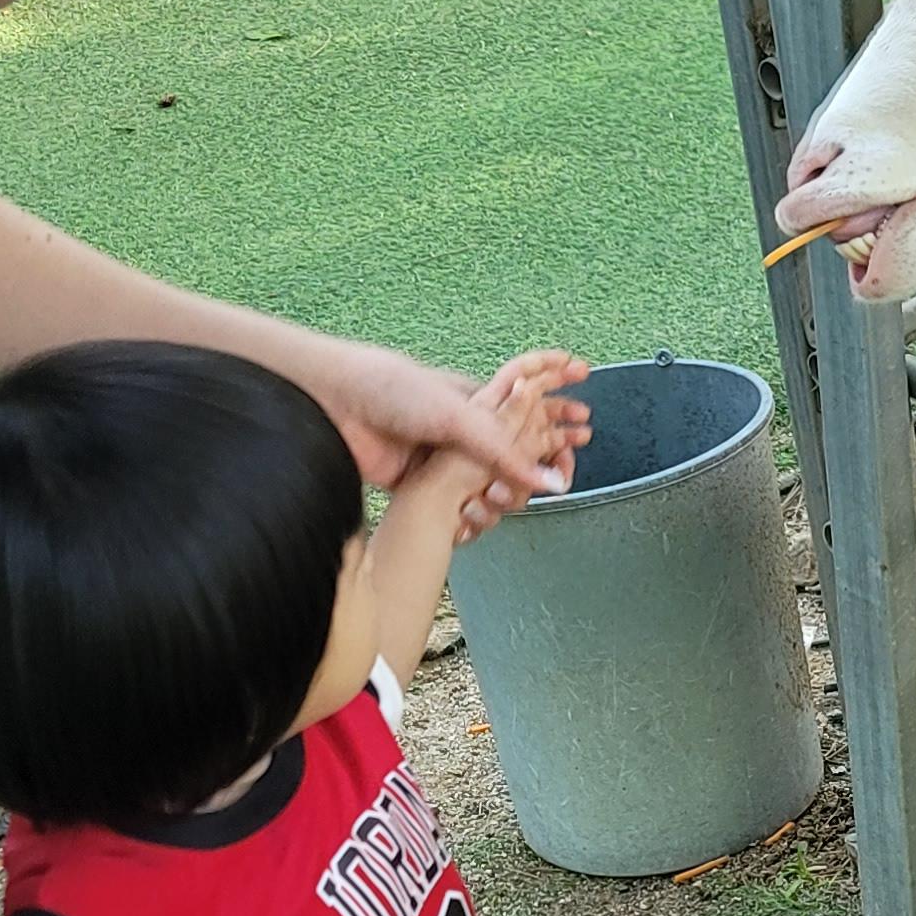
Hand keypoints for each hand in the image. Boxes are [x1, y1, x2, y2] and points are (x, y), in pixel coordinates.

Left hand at [305, 341, 588, 513]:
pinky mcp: (419, 485)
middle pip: (518, 451)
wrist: (329, 404)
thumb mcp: (457, 416)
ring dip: (500, 501)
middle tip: (561, 477)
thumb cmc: (389, 390)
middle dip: (540, 465)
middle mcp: (464, 429)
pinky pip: (456, 508)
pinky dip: (469, 519)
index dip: (561, 405)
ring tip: (494, 506)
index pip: (532, 402)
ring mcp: (443, 458)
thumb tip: (552, 485)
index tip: (586, 418)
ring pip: (489, 486)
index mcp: (478, 399)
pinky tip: (469, 525)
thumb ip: (504, 452)